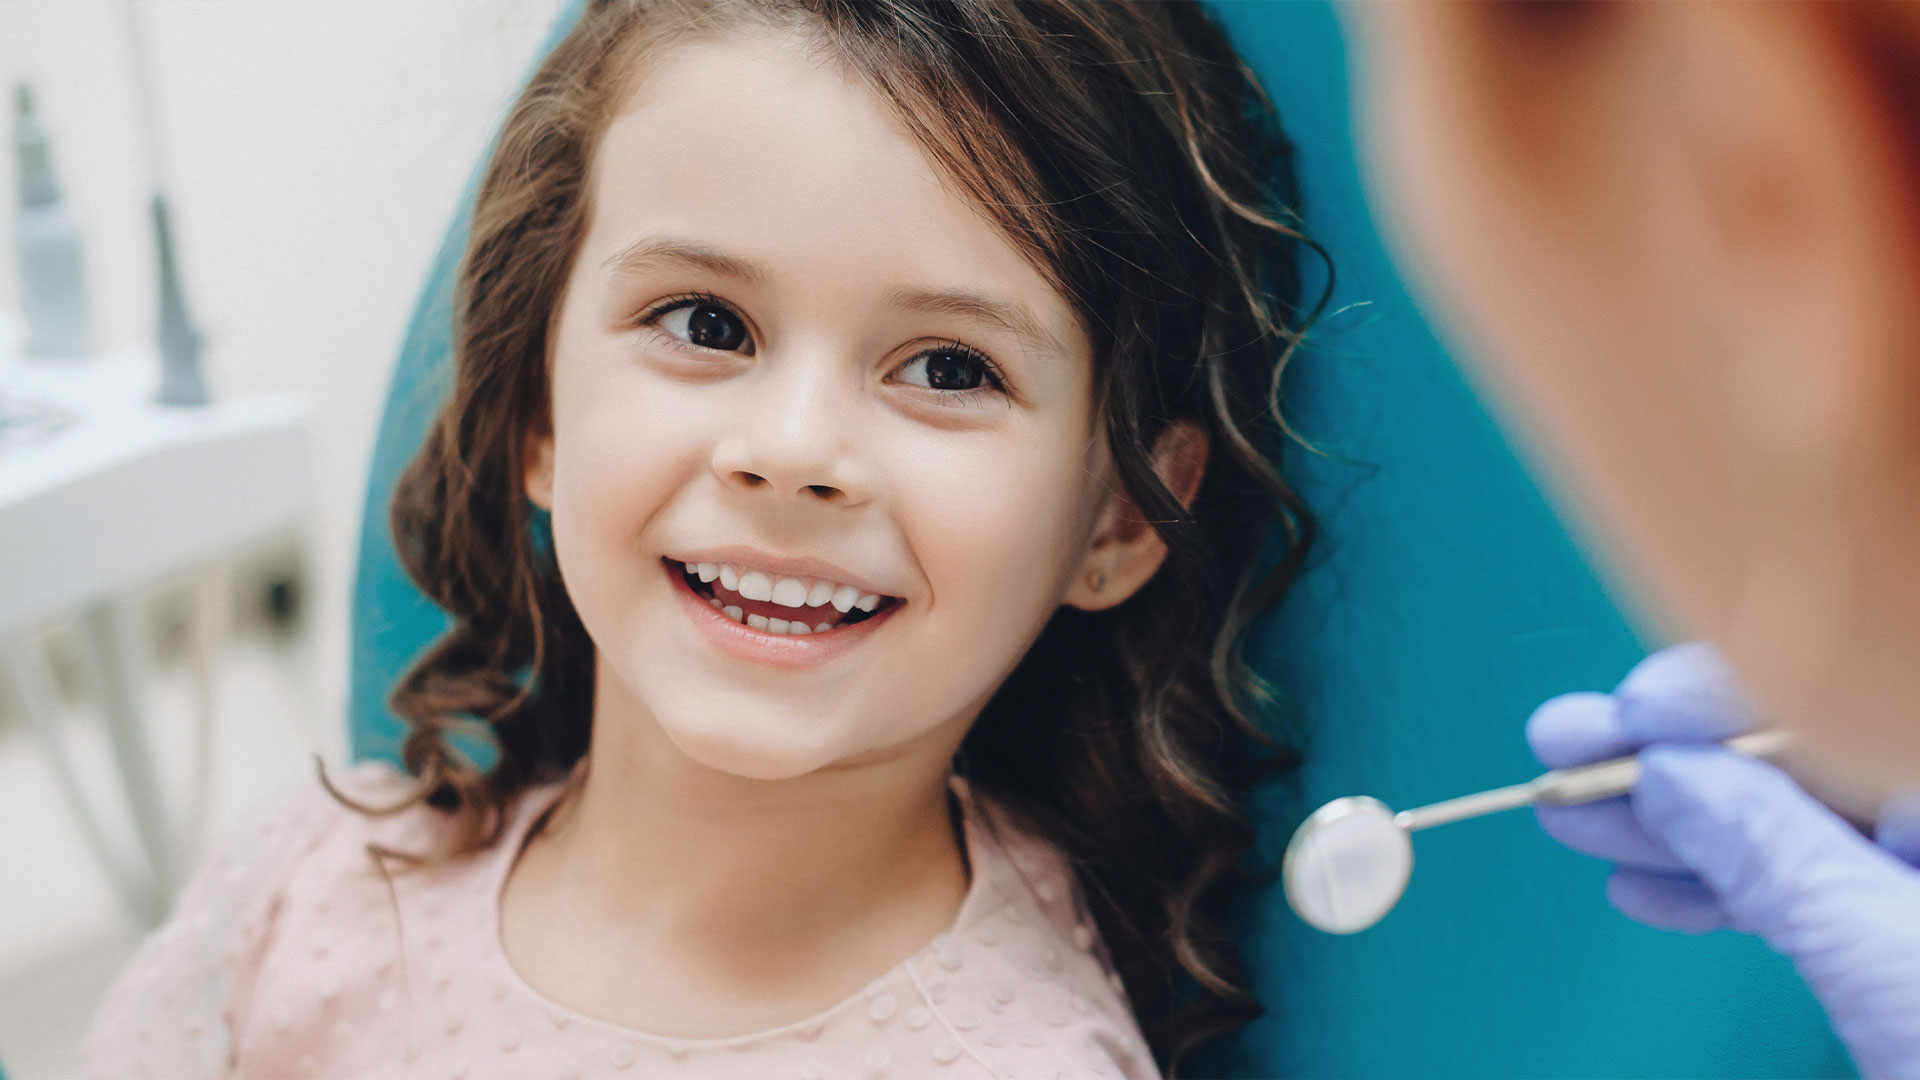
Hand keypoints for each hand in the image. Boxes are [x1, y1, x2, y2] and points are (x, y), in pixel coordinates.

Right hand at [1527, 642, 1919, 1078]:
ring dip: (1681, 827)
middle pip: (1813, 750)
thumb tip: (1671, 773)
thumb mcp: (1892, 964)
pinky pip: (1826, 890)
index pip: (1846, 691)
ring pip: (1804, 824)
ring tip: (1576, 825)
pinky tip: (1650, 893)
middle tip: (1560, 751)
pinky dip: (1734, 892)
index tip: (1626, 714)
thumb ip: (1776, 856)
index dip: (1731, 688)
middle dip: (1679, 757)